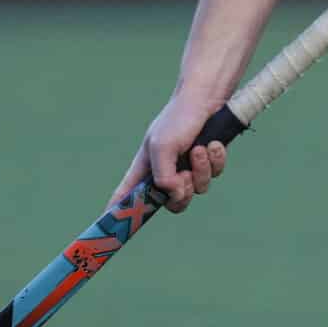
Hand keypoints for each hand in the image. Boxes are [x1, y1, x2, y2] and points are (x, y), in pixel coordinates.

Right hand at [111, 91, 230, 212]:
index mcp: (146, 167)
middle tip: (184, 177)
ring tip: (198, 149)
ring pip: (198, 189)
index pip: (126, 196)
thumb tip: (173, 195)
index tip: (112, 228)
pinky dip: (215, 160)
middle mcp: (166, 171)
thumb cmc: (178, 118)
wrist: (207, 98)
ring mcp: (189, 167)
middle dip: (182, 194)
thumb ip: (163, 176)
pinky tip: (212, 144)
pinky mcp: (209, 162)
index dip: (119, 213)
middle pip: (172, 204)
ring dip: (201, 170)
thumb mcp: (163, 146)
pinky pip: (215, 174)